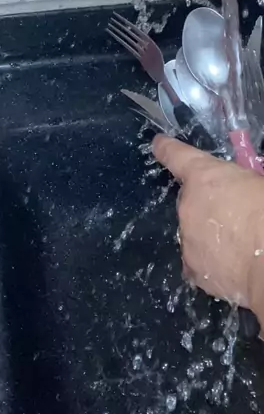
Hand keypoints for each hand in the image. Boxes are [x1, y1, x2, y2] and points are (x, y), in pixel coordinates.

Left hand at [153, 135, 263, 327]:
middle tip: (232, 216)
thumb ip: (238, 183)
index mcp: (203, 177)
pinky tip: (229, 266)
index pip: (176, 155)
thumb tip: (239, 190)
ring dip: (207, 234)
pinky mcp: (193, 268)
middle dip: (206, 207)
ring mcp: (186, 238)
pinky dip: (210, 261)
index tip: (158, 145)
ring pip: (193, 233)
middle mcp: (187, 205)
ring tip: (235, 244)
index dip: (166, 148)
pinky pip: (198, 261)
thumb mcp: (255, 182)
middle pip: (190, 201)